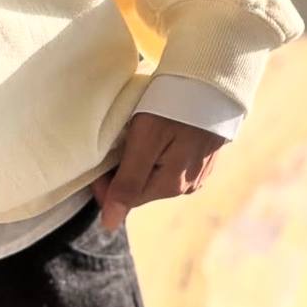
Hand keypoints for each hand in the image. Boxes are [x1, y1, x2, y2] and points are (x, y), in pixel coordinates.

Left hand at [92, 112, 225, 231]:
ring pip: (154, 175)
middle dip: (123, 171)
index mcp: (171, 186)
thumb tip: (109, 223)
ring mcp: (197, 174)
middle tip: (114, 142)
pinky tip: (156, 134)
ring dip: (139, 161)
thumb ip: (128, 182)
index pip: (126, 197)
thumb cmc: (174, 108)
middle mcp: (187, 187)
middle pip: (141, 187)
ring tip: (134, 135)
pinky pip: (170, 164)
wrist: (211, 83)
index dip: (105, 182)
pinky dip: (156, 153)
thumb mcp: (145, 141)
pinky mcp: (201, 159)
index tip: (95, 160)